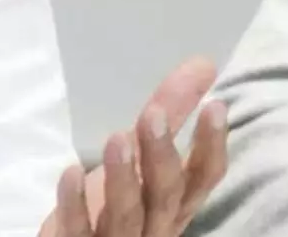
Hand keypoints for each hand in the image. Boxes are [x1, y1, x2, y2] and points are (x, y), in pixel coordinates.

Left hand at [42, 56, 228, 236]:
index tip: (216, 105)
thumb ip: (169, 114)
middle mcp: (154, 223)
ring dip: (123, 178)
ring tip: (116, 139)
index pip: (202, 178)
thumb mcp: (142, 158)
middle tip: (152, 115)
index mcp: (172, 202)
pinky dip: (74, 203)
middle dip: (162, 156)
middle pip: (166, 194)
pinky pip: (79, 229)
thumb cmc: (116, 202)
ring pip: (128, 213)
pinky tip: (71, 172)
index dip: (211, 146)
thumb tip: (203, 66)